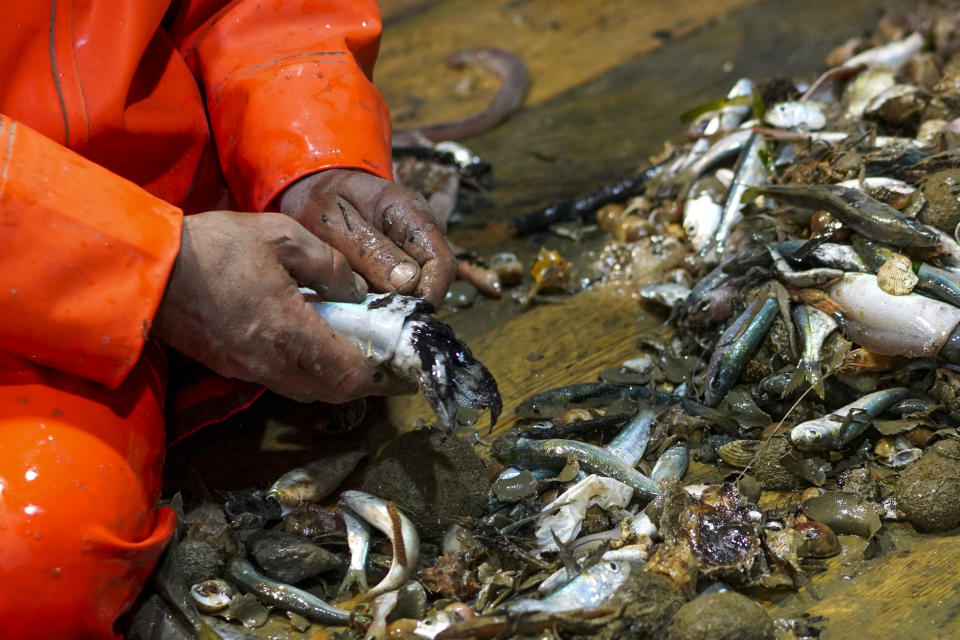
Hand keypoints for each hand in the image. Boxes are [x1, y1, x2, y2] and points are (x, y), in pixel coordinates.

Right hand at [152, 211, 408, 401]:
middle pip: (330, 391)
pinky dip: (303, 371)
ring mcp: (247, 369)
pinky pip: (278, 380)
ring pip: (304, 390)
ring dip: (331, 378)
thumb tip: (356, 289)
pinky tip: (308, 344)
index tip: (401, 372)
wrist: (148, 270)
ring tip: (349, 352)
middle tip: (382, 363)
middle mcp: (271, 361)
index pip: (348, 375)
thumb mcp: (281, 236)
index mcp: (290, 331)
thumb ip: (327, 263)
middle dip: (362, 382)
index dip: (380, 379)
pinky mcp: (229, 366)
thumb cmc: (214, 248)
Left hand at [279, 169, 456, 307]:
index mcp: (412, 215)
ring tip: (357, 304)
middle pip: (432, 280)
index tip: (397, 316)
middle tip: (368, 314)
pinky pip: (400, 287)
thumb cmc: (321, 199)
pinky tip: (357, 296)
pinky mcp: (401, 261)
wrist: (314, 186)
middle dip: (405, 303)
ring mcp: (414, 247)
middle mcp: (422, 233)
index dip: (428, 295)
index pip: (442, 264)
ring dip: (390, 302)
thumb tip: (407, 283)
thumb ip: (368, 251)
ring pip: (416, 288)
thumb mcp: (334, 222)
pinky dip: (381, 297)